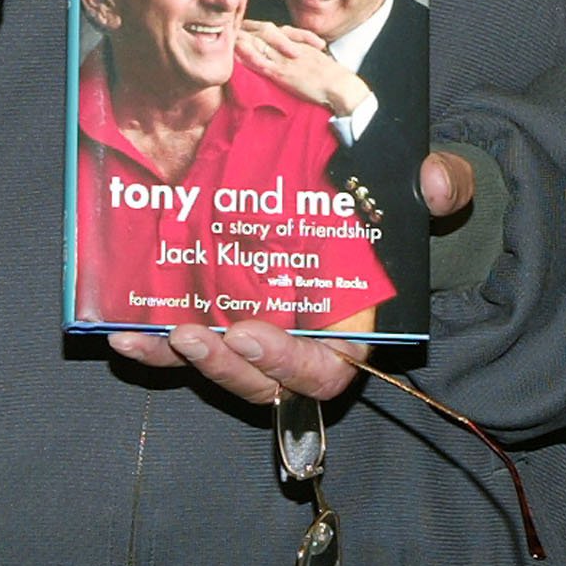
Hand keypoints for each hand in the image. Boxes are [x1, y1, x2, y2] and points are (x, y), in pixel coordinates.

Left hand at [100, 154, 473, 404]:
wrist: (363, 194)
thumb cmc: (395, 204)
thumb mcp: (425, 189)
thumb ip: (443, 186)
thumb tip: (436, 182)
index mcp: (353, 330)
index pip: (324, 373)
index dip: (287, 365)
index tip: (248, 335)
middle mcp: (302, 342)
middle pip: (263, 383)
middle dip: (225, 368)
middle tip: (190, 335)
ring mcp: (258, 331)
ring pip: (220, 368)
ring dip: (180, 361)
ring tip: (147, 337)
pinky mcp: (221, 314)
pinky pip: (188, 343)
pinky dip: (155, 345)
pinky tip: (122, 331)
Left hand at [231, 20, 371, 117]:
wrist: (340, 86)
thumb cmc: (330, 76)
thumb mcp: (314, 57)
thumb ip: (301, 52)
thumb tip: (292, 54)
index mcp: (297, 42)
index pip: (272, 28)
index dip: (255, 26)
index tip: (242, 27)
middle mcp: (289, 46)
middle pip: (263, 29)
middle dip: (245, 27)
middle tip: (228, 27)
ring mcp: (284, 58)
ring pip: (259, 42)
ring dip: (242, 38)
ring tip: (226, 36)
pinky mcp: (282, 73)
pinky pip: (261, 61)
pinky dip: (248, 56)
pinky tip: (235, 53)